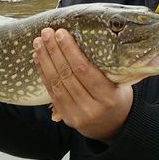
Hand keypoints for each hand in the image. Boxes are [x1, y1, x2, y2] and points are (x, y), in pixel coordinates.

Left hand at [32, 28, 132, 142]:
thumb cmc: (117, 95)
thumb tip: (82, 39)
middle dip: (54, 52)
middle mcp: (91, 108)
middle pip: (67, 75)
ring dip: (45, 61)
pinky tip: (38, 59)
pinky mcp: (67, 118)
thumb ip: (104, 67)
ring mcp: (77, 115)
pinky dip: (44, 74)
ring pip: (56, 84)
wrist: (114, 126)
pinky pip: (51, 93)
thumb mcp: (120, 82)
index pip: (84, 70)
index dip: (69, 51)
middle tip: (46, 33)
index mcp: (108, 96)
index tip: (60, 33)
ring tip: (38, 43)